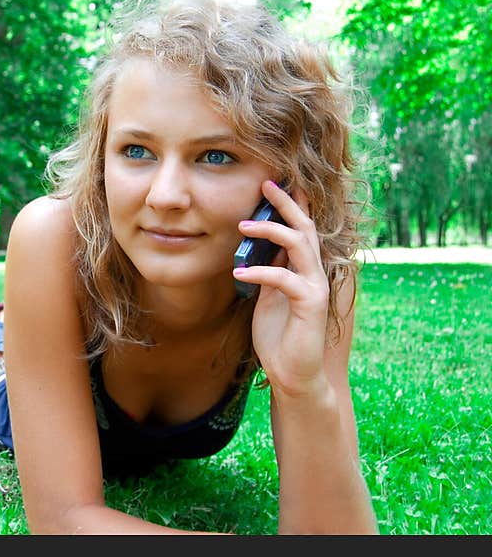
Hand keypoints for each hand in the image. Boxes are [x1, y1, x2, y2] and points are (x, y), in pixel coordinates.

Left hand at [232, 180, 329, 397]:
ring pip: (299, 246)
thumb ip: (269, 270)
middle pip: (304, 228)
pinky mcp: (311, 305)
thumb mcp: (267, 296)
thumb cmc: (279, 335)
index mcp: (303, 269)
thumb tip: (258, 246)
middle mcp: (314, 273)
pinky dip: (261, 272)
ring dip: (271, 231)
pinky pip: (285, 279)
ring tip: (243, 226)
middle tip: (266, 184)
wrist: (292, 374)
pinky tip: (240, 272)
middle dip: (286, 203)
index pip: (300, 229)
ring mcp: (316, 287)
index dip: (291, 205)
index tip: (274, 182)